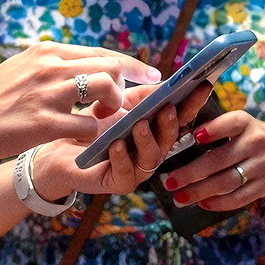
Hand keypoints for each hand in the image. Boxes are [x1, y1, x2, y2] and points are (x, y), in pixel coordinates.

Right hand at [0, 39, 161, 164]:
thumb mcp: (21, 68)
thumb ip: (51, 64)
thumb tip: (83, 63)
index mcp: (46, 52)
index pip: (101, 52)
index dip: (131, 64)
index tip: (150, 73)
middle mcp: (49, 67)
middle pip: (110, 66)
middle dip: (132, 83)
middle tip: (138, 100)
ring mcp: (47, 94)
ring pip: (105, 88)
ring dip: (115, 105)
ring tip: (107, 117)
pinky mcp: (43, 123)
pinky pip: (88, 124)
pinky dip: (96, 132)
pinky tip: (89, 138)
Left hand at [34, 82, 215, 197]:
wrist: (62, 147)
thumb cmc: (95, 124)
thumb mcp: (120, 103)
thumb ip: (143, 95)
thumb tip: (166, 81)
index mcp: (157, 130)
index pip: (180, 116)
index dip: (193, 103)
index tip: (203, 85)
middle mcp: (152, 150)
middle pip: (171, 139)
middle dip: (172, 123)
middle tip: (168, 108)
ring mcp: (137, 168)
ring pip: (152, 158)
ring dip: (147, 140)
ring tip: (139, 125)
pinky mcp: (118, 183)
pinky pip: (125, 173)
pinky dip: (122, 158)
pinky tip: (116, 144)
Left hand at [157, 110, 264, 212]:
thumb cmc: (248, 137)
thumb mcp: (238, 125)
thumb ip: (215, 130)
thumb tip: (178, 143)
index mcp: (246, 123)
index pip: (231, 123)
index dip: (214, 129)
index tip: (194, 136)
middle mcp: (257, 142)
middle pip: (220, 159)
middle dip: (191, 173)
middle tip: (169, 182)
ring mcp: (263, 165)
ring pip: (228, 181)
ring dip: (201, 192)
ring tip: (180, 198)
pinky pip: (240, 198)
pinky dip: (219, 203)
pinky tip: (202, 204)